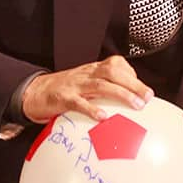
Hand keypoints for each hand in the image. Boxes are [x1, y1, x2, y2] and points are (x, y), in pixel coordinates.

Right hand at [22, 55, 153, 123]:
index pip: (116, 64)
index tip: (145, 90)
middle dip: (133, 84)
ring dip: (121, 94)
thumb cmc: (65, 89)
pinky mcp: (63, 98)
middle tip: (148, 97)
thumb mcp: (86, 83)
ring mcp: (75, 85)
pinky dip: (91, 109)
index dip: (132, 75)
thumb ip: (105, 88)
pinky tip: (103, 117)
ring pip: (100, 84)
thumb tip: (129, 102)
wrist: (34, 92)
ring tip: (136, 105)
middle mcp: (86, 74)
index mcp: (93, 69)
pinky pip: (78, 102)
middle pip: (113, 72)